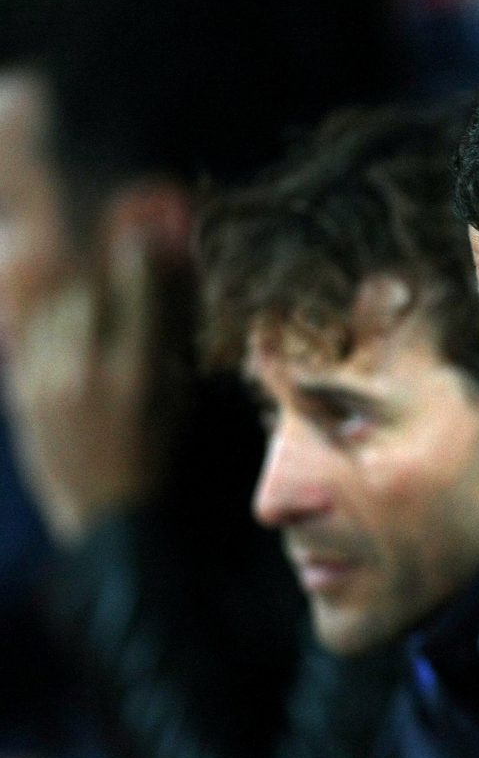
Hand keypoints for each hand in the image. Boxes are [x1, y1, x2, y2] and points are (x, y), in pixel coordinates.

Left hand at [3, 229, 160, 544]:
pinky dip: (45, 322)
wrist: (106, 519)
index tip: (142, 238)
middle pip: (87, 293)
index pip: (135, 294)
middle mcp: (89, 373)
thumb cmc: (156, 457)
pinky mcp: (21, 394)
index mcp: (137, 376)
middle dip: (102, 273)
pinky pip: (28, 335)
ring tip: (89, 298)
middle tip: (112, 264)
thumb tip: (162, 288)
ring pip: (52, 310)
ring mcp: (49, 383)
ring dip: (72, 295)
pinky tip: (63, 327)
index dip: (139, 257)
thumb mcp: (176, 400)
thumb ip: (165, 343)